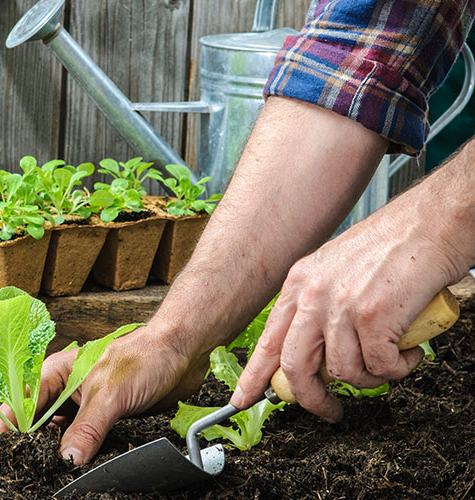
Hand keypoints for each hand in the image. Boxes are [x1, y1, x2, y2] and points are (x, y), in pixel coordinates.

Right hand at [0, 325, 207, 464]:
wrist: (183, 353)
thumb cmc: (145, 356)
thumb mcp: (109, 395)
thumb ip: (87, 429)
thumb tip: (67, 460)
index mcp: (57, 372)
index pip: (22, 402)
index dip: (9, 424)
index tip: (0, 447)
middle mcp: (67, 388)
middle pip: (38, 421)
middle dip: (32, 442)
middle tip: (29, 465)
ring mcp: (85, 404)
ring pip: (61, 433)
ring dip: (57, 450)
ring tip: (50, 470)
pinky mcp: (105, 418)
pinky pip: (85, 440)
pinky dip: (80, 453)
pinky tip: (79, 466)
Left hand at [231, 206, 458, 420]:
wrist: (433, 222)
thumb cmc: (395, 245)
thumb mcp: (337, 269)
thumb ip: (320, 306)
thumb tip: (318, 351)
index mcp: (299, 283)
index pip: (268, 340)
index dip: (254, 376)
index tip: (243, 399)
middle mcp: (313, 295)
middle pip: (294, 366)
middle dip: (311, 398)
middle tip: (329, 411)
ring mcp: (341, 306)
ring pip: (343, 373)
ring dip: (371, 379)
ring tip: (390, 362)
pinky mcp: (373, 317)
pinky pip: (379, 368)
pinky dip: (398, 369)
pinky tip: (408, 352)